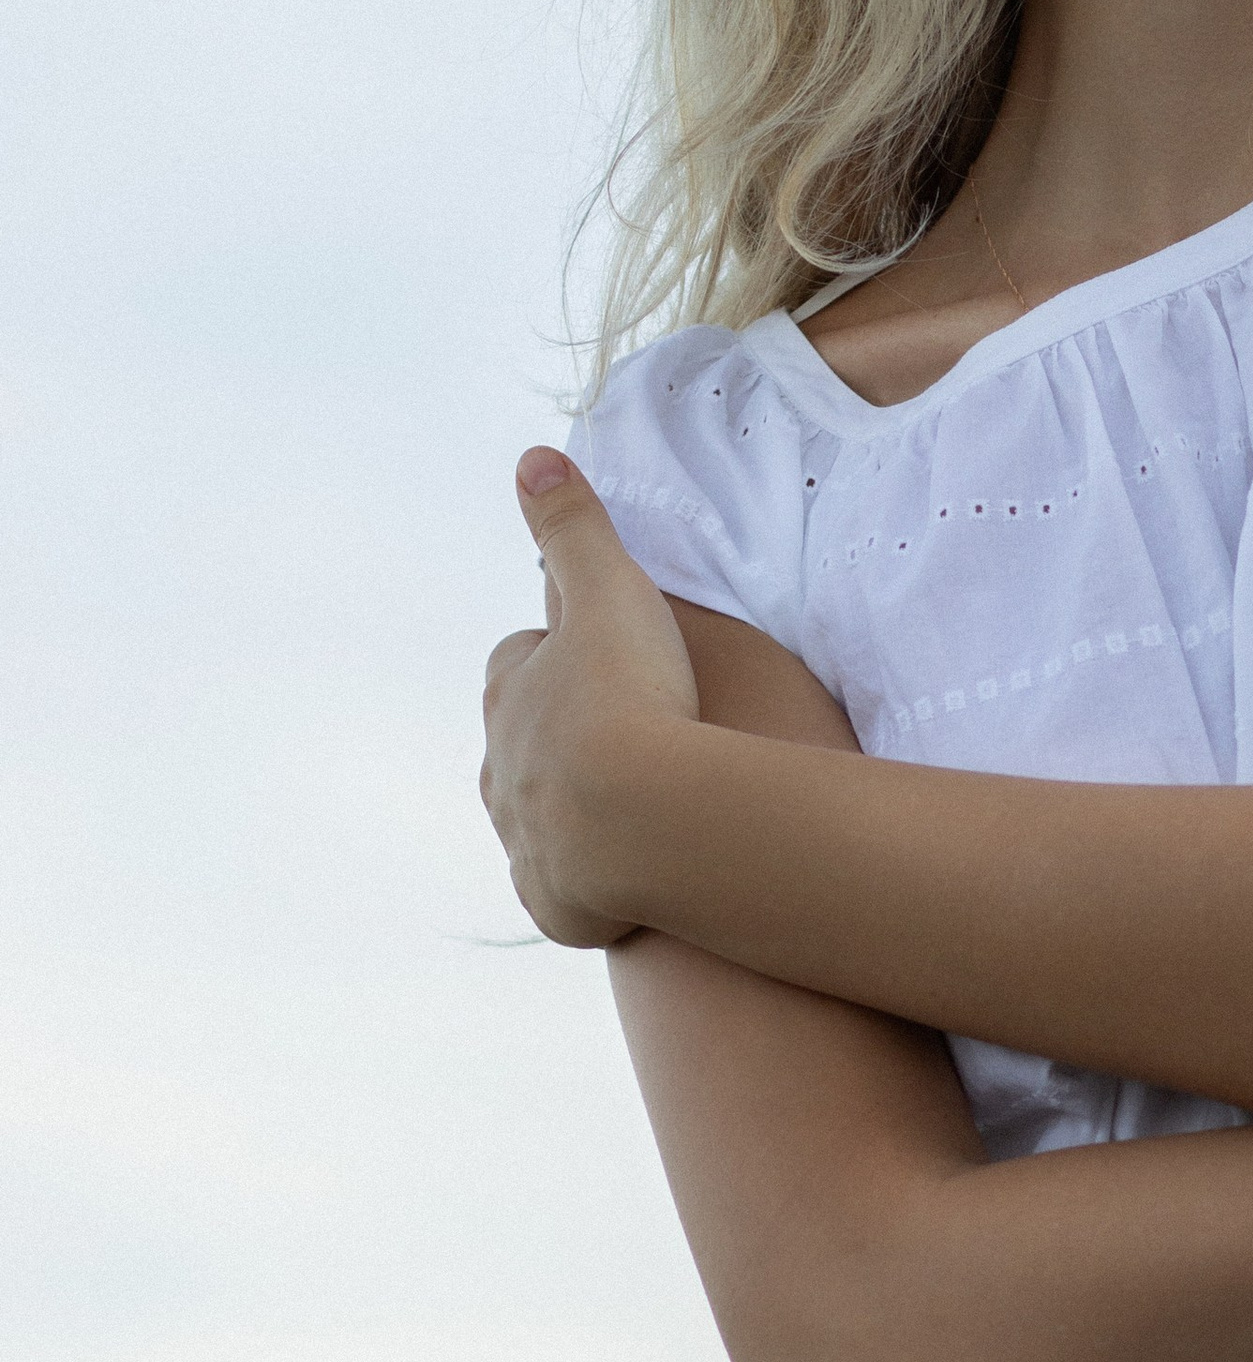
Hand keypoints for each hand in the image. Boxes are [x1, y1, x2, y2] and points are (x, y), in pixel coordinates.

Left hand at [480, 451, 701, 946]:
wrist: (641, 820)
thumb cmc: (630, 695)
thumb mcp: (607, 591)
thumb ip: (573, 528)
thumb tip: (532, 458)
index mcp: (512, 693)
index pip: (519, 661)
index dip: (555, 655)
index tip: (592, 657)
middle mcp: (502, 770)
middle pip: (517, 745)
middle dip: (553, 737)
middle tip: (611, 734)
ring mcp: (525, 841)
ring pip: (532, 820)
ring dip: (566, 810)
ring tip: (620, 810)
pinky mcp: (556, 904)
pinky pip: (564, 892)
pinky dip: (586, 883)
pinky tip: (622, 883)